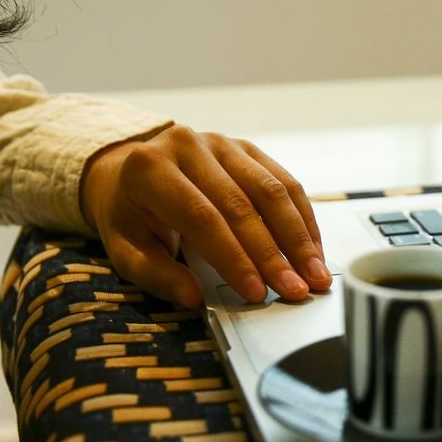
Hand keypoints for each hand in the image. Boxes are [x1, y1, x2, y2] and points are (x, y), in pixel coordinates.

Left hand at [81, 125, 330, 307]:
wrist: (130, 175)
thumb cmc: (130, 216)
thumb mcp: (126, 249)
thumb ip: (156, 274)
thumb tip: (194, 298)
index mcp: (150, 168)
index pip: (202, 217)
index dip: (234, 257)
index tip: (257, 292)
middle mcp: (188, 145)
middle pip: (241, 204)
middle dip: (273, 254)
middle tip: (296, 290)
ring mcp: (222, 143)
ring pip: (271, 191)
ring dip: (299, 238)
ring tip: (316, 275)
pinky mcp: (247, 149)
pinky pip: (284, 182)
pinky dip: (303, 220)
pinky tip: (314, 251)